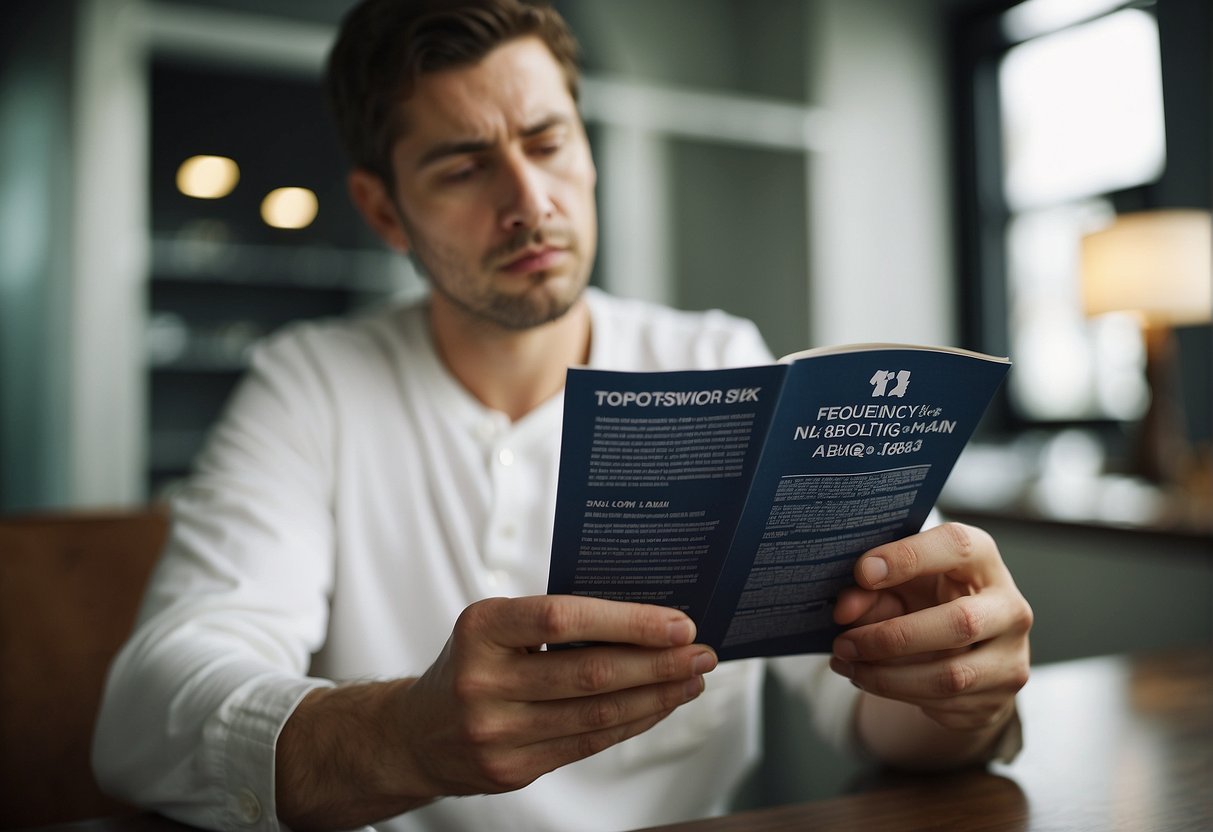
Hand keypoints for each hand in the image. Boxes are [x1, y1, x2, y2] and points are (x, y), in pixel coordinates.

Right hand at [393, 595, 716, 796]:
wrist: (416, 733)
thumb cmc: (472, 664)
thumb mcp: (494, 626)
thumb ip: (553, 623)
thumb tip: (643, 621)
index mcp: (482, 628)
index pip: (563, 619)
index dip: (627, 621)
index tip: (678, 622)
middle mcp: (485, 680)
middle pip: (590, 673)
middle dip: (658, 663)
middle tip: (701, 652)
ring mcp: (496, 731)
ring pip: (596, 714)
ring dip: (656, 697)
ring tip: (691, 680)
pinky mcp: (512, 769)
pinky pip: (587, 744)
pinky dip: (631, 723)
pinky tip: (659, 706)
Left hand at [830, 522, 1031, 733]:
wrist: (966, 651)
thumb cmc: (928, 600)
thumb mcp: (899, 584)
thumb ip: (870, 589)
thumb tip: (844, 610)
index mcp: (984, 561)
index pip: (956, 546)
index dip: (908, 557)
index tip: (862, 572)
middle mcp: (1009, 608)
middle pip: (962, 622)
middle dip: (892, 637)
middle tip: (844, 642)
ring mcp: (1010, 658)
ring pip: (951, 676)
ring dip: (886, 675)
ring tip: (846, 664)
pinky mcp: (997, 699)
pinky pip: (944, 703)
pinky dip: (895, 693)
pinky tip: (866, 679)